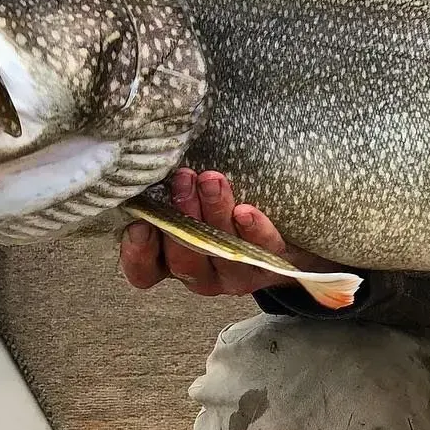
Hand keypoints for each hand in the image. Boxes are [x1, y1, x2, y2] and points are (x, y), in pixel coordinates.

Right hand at [120, 169, 326, 295]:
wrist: (292, 231)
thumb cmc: (227, 207)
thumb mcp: (194, 198)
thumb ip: (172, 190)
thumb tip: (156, 154)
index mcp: (173, 261)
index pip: (145, 270)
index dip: (138, 253)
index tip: (139, 223)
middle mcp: (202, 273)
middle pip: (183, 259)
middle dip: (181, 217)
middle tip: (183, 179)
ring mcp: (236, 275)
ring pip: (221, 252)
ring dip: (214, 213)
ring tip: (212, 180)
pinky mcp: (270, 267)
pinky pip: (262, 252)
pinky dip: (253, 231)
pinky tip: (246, 211)